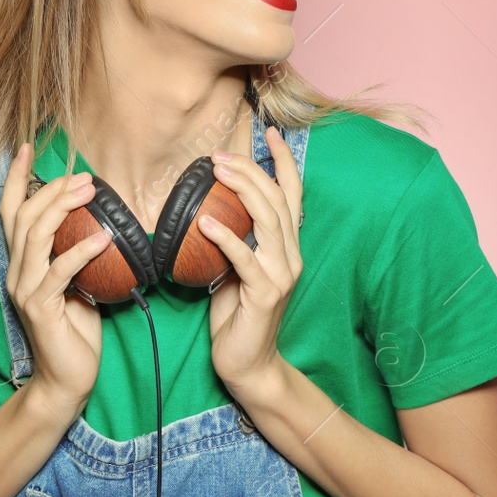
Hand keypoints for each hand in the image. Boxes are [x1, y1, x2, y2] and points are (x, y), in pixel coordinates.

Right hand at [0, 142, 113, 409]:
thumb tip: (102, 223)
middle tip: (84, 176)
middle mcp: (16, 271)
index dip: (16, 178)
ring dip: (63, 209)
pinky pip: (59, 272)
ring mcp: (25, 289)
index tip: (29, 147)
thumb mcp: (77, 284)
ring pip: (35, 236)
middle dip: (51, 189)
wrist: (65, 380)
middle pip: (25, 216)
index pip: (12, 211)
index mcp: (22, 262)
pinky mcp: (41, 308)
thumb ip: (77, 255)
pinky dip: (81, 251)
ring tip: (90, 193)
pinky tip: (102, 238)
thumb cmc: (75, 330)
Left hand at [197, 126, 303, 394]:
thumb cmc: (237, 315)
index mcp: (286, 246)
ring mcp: (281, 274)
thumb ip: (234, 240)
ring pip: (267, 221)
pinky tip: (205, 221)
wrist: (249, 364)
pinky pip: (245, 259)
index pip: (292, 195)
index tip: (270, 133)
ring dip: (241, 191)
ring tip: (215, 172)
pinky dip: (226, 237)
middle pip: (277, 200)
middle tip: (219, 155)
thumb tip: (207, 208)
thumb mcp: (235, 269)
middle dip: (251, 170)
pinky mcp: (265, 294)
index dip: (284, 162)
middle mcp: (291, 255)